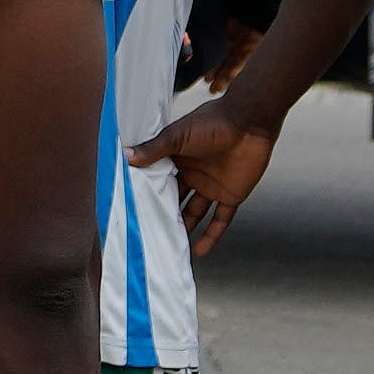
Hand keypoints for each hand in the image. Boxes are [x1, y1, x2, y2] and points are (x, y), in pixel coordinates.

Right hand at [145, 97, 273, 250]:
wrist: (249, 122)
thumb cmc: (212, 122)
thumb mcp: (178, 136)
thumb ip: (153, 149)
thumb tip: (124, 155)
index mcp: (178, 159)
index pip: (160, 182)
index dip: (148, 196)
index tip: (132, 211)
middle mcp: (194, 174)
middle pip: (176, 200)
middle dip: (164, 215)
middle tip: (148, 234)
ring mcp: (212, 186)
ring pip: (196, 213)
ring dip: (185, 228)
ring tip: (169, 247)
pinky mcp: (231, 195)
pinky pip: (221, 220)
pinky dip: (211, 236)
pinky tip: (199, 252)